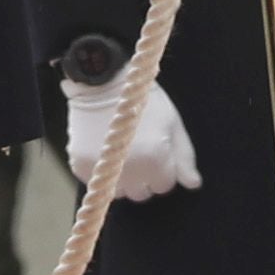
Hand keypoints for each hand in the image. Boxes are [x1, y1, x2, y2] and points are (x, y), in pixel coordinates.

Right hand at [65, 76, 202, 201]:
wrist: (103, 81)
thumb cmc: (143, 100)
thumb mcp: (171, 123)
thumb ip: (184, 157)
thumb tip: (193, 184)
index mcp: (155, 160)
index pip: (164, 185)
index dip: (162, 169)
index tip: (156, 151)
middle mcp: (130, 170)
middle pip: (142, 193)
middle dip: (143, 177)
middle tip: (138, 150)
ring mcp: (104, 170)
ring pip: (120, 192)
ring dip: (123, 179)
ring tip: (122, 152)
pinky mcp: (81, 166)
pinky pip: (97, 182)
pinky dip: (102, 171)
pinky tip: (104, 149)